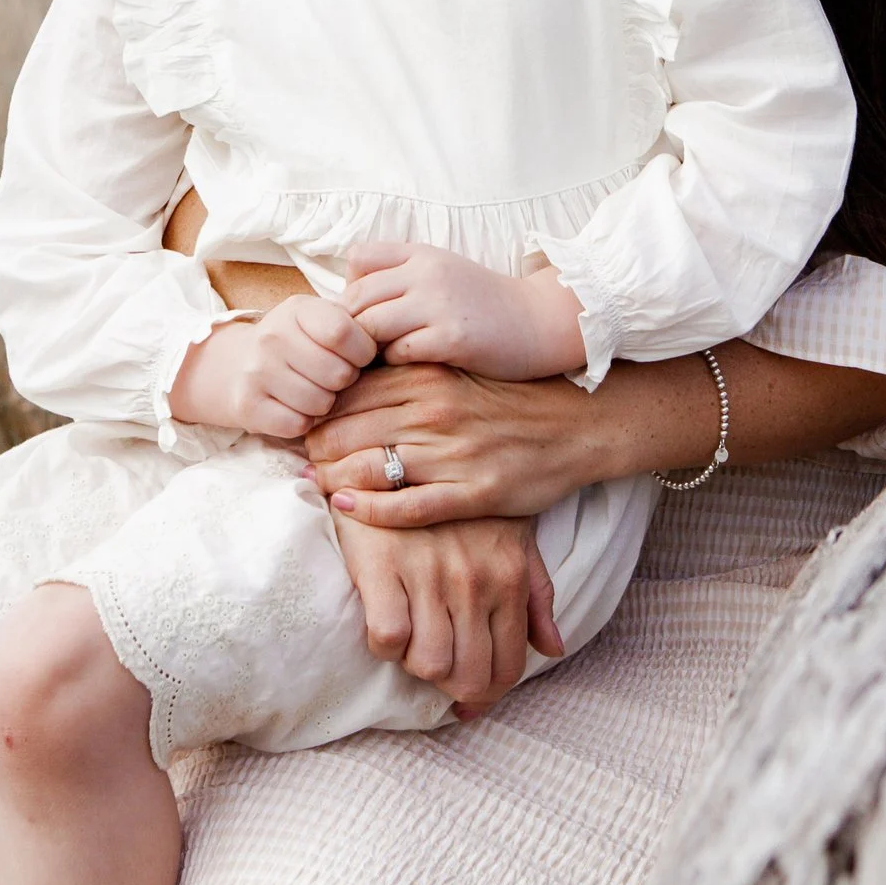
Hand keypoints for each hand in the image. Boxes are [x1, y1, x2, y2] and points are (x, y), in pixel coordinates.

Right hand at [169, 295, 375, 437]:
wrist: (236, 365)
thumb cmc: (299, 343)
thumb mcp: (322, 319)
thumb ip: (356, 323)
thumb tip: (396, 337)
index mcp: (298, 309)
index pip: (345, 334)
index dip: (362, 351)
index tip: (358, 355)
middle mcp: (271, 337)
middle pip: (338, 373)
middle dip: (345, 380)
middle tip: (334, 377)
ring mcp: (255, 371)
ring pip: (320, 402)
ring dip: (326, 403)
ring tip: (314, 389)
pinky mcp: (246, 405)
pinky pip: (296, 425)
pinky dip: (303, 422)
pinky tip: (296, 406)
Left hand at [307, 364, 598, 526]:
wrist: (579, 425)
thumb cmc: (511, 400)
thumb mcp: (457, 373)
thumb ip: (407, 378)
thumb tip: (347, 385)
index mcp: (431, 379)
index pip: (348, 395)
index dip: (318, 413)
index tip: (309, 427)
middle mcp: (437, 413)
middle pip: (347, 433)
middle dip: (316, 450)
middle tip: (306, 460)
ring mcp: (455, 455)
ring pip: (368, 470)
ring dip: (333, 480)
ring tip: (319, 485)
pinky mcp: (473, 493)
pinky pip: (406, 507)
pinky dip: (369, 510)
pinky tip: (348, 507)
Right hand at [330, 510, 562, 712]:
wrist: (400, 459)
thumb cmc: (462, 506)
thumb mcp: (515, 541)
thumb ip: (537, 596)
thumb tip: (553, 649)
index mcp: (510, 578)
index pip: (508, 664)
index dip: (488, 695)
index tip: (470, 699)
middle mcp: (475, 580)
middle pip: (469, 675)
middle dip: (454, 689)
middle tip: (439, 676)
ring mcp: (429, 575)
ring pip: (428, 663)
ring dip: (417, 666)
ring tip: (414, 644)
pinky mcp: (384, 567)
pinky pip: (388, 638)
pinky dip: (386, 645)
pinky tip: (388, 625)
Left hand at [341, 242, 585, 380]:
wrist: (540, 321)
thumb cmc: (485, 305)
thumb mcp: (444, 274)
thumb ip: (402, 279)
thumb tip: (350, 307)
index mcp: (423, 254)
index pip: (359, 260)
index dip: (353, 288)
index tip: (368, 312)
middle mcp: (427, 273)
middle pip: (356, 297)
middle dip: (353, 328)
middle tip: (366, 349)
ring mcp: (439, 304)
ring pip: (370, 326)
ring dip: (370, 349)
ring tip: (385, 360)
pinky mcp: (452, 338)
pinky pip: (398, 351)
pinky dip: (396, 363)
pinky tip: (412, 365)